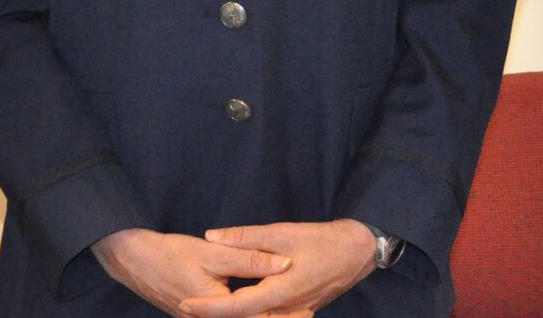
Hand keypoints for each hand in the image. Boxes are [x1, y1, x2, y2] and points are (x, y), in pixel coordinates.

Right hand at [92, 228, 290, 317]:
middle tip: (308, 311)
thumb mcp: (213, 253)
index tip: (308, 310)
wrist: (135, 261)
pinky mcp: (201, 317)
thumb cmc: (171, 255)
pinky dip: (248, 314)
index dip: (285, 316)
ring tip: (294, 310)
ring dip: (265, 317)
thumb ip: (250, 259)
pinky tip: (262, 306)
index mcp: (217, 311)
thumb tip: (285, 263)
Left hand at [178, 220, 377, 317]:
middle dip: (216, 315)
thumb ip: (246, 237)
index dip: (209, 307)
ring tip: (207, 306)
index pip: (236, 306)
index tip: (186, 304)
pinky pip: (270, 317)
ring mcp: (293, 313)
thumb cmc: (321, 240)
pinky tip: (238, 304)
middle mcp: (286, 309)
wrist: (357, 251)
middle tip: (188, 307)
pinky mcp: (298, 309)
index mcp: (279, 292)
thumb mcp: (282, 232)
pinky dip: (252, 312)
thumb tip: (212, 236)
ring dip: (233, 314)